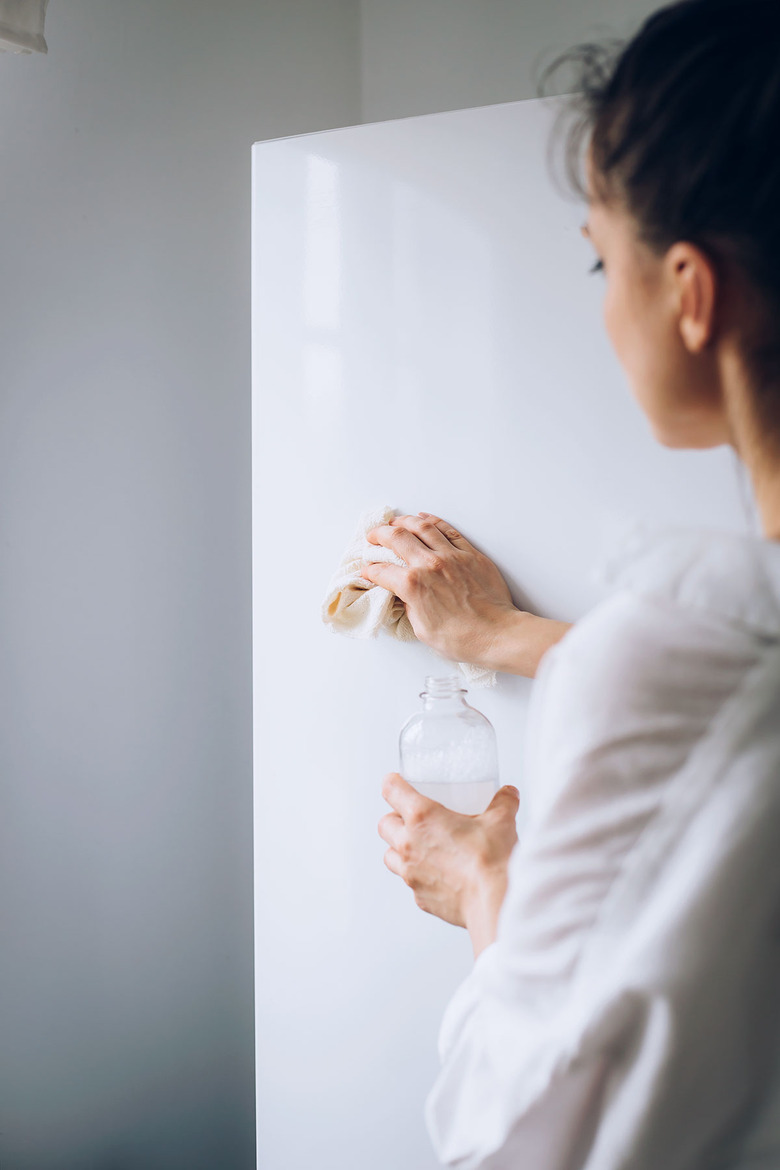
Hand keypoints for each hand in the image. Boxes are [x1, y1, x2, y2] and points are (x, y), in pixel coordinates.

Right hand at [362, 512, 518, 668]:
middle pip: (397, 538)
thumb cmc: (462, 639)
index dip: (370, 570)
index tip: (368, 570)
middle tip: (373, 537)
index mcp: (413, 586)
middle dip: (380, 535)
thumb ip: (410, 607)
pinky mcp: (471, 554)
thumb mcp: (422, 629)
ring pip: (422, 527)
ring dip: (404, 522)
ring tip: (395, 523)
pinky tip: (424, 518)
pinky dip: (433, 521)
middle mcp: (430, 565)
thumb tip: (405, 596)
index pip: (382, 571)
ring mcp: (452, 556)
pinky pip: (448, 530)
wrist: (497, 634)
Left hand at [378, 772, 519, 957]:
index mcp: (423, 817)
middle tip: (412, 818)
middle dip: (395, 818)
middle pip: (384, 824)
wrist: (493, 901)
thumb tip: (509, 793)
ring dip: (399, 848)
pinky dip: (418, 875)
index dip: (392, 782)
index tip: (396, 781)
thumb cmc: (492, 859)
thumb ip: (504, 802)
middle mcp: (409, 844)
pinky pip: (410, 882)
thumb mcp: (501, 820)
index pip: (392, 791)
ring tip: (420, 847)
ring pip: (389, 855)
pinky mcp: (420, 897)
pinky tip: (438, 874)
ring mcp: (410, 873)